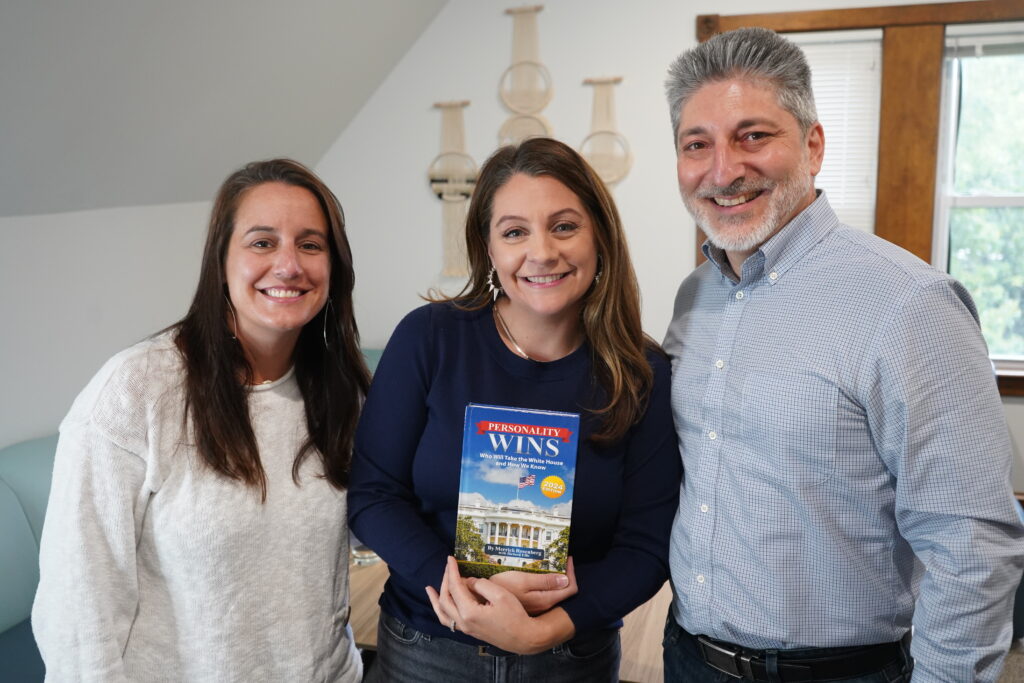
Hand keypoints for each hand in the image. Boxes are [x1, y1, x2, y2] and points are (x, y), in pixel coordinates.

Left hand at [425, 557, 575, 653]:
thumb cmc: (515, 615)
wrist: (524, 638)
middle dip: (445, 580)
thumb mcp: (500, 594)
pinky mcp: (470, 632)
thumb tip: (468, 581)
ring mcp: (466, 629)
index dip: (452, 571)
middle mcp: (463, 622)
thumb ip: (481, 585)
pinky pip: (449, 622)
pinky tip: (443, 606)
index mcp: (469, 612)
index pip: (455, 587)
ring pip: (443, 615)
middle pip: (446, 599)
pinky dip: (442, 612)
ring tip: (430, 589)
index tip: (450, 559)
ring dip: (436, 600)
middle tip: (448, 567)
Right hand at [487, 558, 576, 614]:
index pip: (570, 588)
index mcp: (546, 599)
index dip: (571, 573)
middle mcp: (544, 605)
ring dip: (555, 578)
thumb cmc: (503, 588)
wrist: (484, 600)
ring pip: (554, 592)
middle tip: (560, 559)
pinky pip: (544, 593)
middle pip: (564, 590)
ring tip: (550, 563)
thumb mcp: (523, 580)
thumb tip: (565, 579)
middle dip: (565, 574)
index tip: (567, 558)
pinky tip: (537, 574)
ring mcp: (537, 606)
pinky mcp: (529, 604)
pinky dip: (545, 583)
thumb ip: (545, 581)